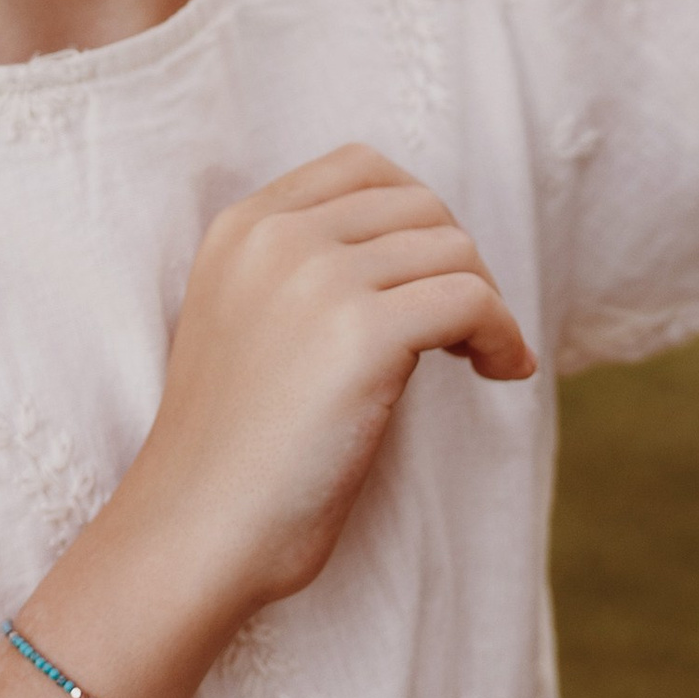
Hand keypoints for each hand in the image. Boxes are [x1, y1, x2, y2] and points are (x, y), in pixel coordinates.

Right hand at [116, 146, 534, 634]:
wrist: (194, 530)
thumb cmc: (230, 451)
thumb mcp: (245, 322)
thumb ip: (302, 271)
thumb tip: (421, 253)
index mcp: (243, 226)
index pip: (361, 167)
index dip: (416, 216)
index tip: (430, 275)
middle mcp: (278, 236)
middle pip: (419, 204)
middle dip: (457, 261)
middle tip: (464, 327)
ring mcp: (318, 279)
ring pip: (454, 250)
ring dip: (485, 302)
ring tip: (479, 357)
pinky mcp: (363, 333)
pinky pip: (473, 301)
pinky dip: (503, 335)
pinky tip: (502, 373)